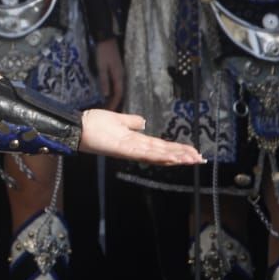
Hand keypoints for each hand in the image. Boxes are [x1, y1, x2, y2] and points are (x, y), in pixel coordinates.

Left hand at [80, 109, 202, 164]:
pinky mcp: (123, 150)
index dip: (177, 149)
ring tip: (191, 160)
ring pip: (157, 155)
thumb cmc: (95, 123)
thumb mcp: (118, 119)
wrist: (78, 126)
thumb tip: (143, 122)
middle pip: (163, 152)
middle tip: (200, 159)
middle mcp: (135, 147)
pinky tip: (171, 157)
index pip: (160, 145)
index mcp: (135, 140)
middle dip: (182, 155)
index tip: (192, 151)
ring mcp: (130, 150)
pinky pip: (144, 154)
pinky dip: (159, 156)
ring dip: (175, 157)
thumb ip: (132, 121)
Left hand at [95, 39, 124, 110]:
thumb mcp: (102, 67)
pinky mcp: (116, 70)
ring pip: (118, 89)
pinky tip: (108, 94)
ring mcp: (120, 73)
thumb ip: (104, 80)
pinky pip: (116, 84)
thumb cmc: (103, 52)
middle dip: (115, 103)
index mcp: (119, 76)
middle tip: (108, 112)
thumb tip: (106, 95)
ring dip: (114, 98)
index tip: (110, 112)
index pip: (118, 94)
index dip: (114, 104)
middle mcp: (122, 76)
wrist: (105, 38)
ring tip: (108, 106)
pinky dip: (113, 91)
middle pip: (120, 93)